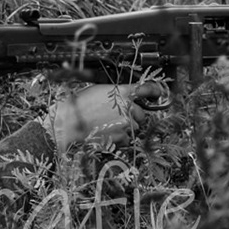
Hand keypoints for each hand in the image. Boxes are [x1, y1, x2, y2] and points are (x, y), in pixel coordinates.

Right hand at [46, 82, 165, 150]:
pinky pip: (127, 139)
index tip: (159, 93)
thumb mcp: (97, 91)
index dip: (155, 91)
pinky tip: (106, 133)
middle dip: (133, 116)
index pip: (146, 89)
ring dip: (126, 128)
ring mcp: (126, 124)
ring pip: (135, 128)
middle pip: (141, 113)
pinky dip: (120, 138)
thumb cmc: (78, 105)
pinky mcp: (122, 138)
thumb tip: (123, 98)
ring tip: (108, 125)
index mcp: (121, 92)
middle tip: (118, 116)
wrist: (68, 124)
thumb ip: (115, 94)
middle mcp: (127, 107)